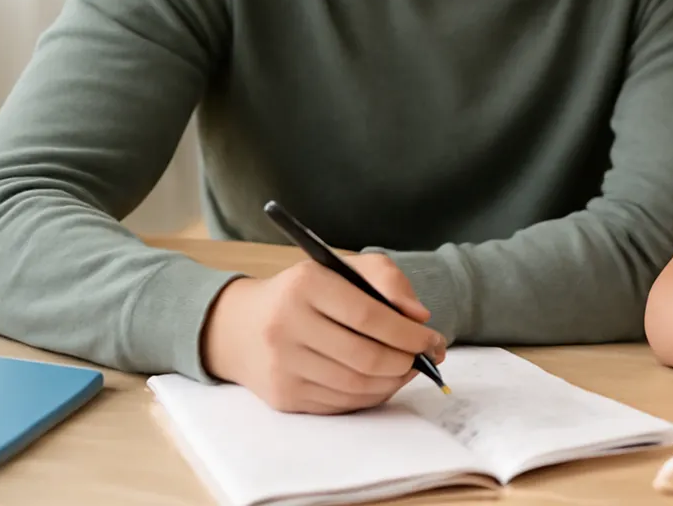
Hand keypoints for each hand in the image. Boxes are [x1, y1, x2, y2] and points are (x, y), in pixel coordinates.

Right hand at [200, 252, 446, 413]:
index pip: (369, 316)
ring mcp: (282, 365)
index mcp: (305, 285)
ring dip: (393, 382)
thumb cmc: (305, 293)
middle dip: (407, 361)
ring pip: (356, 386)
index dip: (409, 333)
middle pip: (366, 357)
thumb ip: (387, 280)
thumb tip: (419, 317)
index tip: (433, 338)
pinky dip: (370, 396)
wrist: (239, 326)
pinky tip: (381, 381)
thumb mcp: (342, 268)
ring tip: (408, 368)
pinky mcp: (283, 396)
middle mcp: (287, 325)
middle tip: (425, 357)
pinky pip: (340, 404)